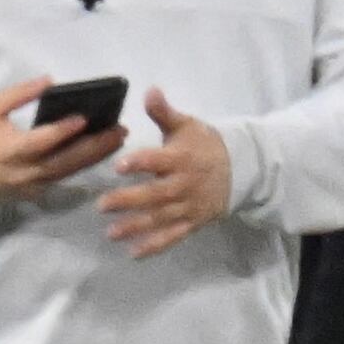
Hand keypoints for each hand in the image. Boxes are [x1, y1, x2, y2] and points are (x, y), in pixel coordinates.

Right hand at [0, 78, 124, 202]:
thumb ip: (16, 95)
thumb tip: (49, 82)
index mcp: (8, 150)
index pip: (39, 141)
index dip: (62, 131)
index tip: (84, 118)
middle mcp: (25, 171)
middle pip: (65, 161)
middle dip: (95, 146)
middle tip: (120, 130)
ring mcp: (34, 185)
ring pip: (71, 171)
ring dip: (97, 155)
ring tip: (119, 137)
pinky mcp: (41, 192)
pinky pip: (67, 176)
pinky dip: (86, 163)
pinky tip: (104, 150)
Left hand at [99, 89, 234, 255]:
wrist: (241, 169)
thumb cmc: (205, 145)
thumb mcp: (187, 125)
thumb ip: (164, 112)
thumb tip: (148, 90)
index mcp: (181, 158)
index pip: (159, 161)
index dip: (141, 163)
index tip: (119, 166)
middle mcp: (185, 184)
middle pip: (157, 195)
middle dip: (130, 200)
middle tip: (102, 205)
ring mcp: (189, 206)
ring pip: (161, 218)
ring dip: (136, 226)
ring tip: (111, 233)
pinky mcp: (193, 221)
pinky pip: (174, 235)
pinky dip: (156, 246)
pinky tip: (134, 253)